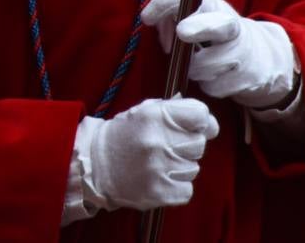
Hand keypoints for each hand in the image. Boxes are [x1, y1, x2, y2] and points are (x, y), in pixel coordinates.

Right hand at [78, 97, 218, 211]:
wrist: (95, 165)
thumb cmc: (124, 135)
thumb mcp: (144, 112)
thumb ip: (176, 111)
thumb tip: (209, 122)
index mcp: (154, 115)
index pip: (200, 114)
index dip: (200, 121)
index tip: (193, 126)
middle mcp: (158, 140)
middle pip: (200, 143)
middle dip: (187, 145)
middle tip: (167, 146)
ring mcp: (159, 168)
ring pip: (194, 167)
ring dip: (181, 166)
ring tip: (158, 163)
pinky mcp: (160, 192)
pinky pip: (187, 189)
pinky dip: (177, 186)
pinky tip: (159, 178)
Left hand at [142, 0, 298, 108]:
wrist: (262, 57)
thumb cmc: (215, 35)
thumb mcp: (196, 19)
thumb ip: (171, 21)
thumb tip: (159, 35)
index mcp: (212, 5)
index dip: (166, 3)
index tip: (146, 18)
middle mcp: (231, 26)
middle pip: (219, 24)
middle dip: (200, 26)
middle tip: (183, 32)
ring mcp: (243, 53)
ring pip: (207, 65)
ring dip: (194, 69)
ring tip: (198, 63)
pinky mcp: (248, 78)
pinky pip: (213, 87)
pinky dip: (206, 84)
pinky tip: (213, 76)